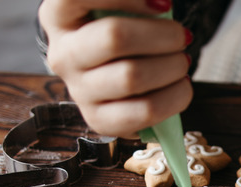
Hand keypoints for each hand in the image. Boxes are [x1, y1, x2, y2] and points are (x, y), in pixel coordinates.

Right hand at [38, 0, 192, 137]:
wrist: (113, 72)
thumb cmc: (123, 32)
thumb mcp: (122, 10)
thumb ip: (136, 5)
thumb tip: (162, 6)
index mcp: (58, 16)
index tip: (164, 5)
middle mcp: (63, 54)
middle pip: (114, 38)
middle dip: (163, 35)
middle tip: (182, 37)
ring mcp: (78, 91)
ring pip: (132, 77)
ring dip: (172, 67)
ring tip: (182, 62)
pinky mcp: (99, 120)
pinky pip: (144, 112)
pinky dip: (175, 97)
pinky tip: (180, 85)